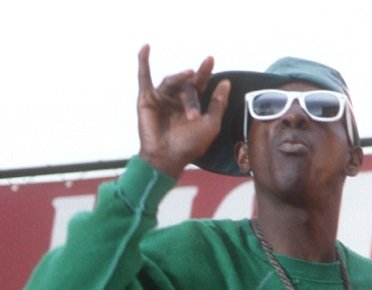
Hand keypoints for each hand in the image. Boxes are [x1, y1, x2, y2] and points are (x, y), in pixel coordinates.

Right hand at [136, 44, 229, 177]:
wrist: (168, 157)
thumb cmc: (191, 145)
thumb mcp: (211, 124)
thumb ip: (218, 103)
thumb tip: (226, 82)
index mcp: (193, 104)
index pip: (200, 83)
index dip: (205, 71)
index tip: (210, 59)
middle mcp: (177, 99)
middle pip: (187, 86)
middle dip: (192, 98)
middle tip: (193, 115)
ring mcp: (161, 98)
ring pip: (171, 82)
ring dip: (180, 82)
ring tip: (188, 78)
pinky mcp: (147, 99)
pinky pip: (144, 77)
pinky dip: (143, 62)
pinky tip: (145, 48)